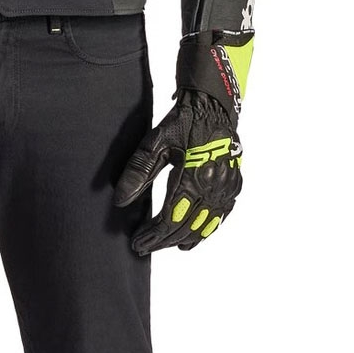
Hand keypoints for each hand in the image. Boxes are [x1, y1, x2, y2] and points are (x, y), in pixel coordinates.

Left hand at [113, 88, 241, 253]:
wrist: (212, 106)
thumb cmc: (182, 122)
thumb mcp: (155, 142)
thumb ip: (138, 172)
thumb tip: (120, 202)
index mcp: (194, 175)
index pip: (170, 218)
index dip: (153, 235)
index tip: (137, 242)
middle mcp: (214, 186)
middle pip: (186, 227)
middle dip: (163, 241)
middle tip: (143, 246)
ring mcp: (227, 188)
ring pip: (203, 226)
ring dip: (181, 240)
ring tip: (161, 245)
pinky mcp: (234, 187)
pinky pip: (219, 218)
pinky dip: (203, 232)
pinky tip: (189, 240)